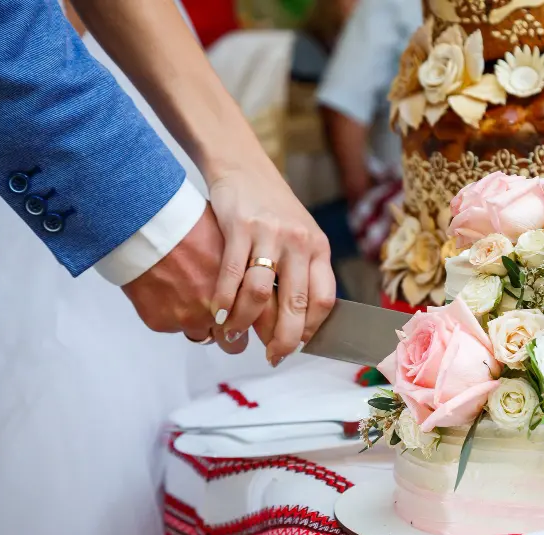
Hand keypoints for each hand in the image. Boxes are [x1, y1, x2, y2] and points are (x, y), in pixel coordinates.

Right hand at [121, 204, 260, 354]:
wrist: (148, 226)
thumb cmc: (190, 227)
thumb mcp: (233, 245)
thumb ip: (245, 274)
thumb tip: (253, 283)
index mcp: (244, 291)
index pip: (262, 325)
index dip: (263, 331)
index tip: (258, 330)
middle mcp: (220, 312)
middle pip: (234, 344)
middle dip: (232, 336)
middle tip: (225, 324)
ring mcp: (191, 320)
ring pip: (202, 336)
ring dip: (200, 323)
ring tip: (189, 295)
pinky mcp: (164, 322)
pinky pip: (173, 326)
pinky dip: (172, 312)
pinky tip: (168, 288)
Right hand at [206, 162, 336, 366]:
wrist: (244, 168)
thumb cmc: (273, 210)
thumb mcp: (301, 238)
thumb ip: (303, 274)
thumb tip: (299, 324)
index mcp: (318, 249)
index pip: (324, 300)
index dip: (311, 330)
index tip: (297, 346)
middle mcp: (299, 242)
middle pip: (296, 304)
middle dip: (282, 338)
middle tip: (271, 357)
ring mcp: (270, 234)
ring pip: (261, 293)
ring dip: (246, 322)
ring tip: (235, 335)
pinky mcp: (240, 227)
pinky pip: (232, 275)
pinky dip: (225, 300)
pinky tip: (219, 314)